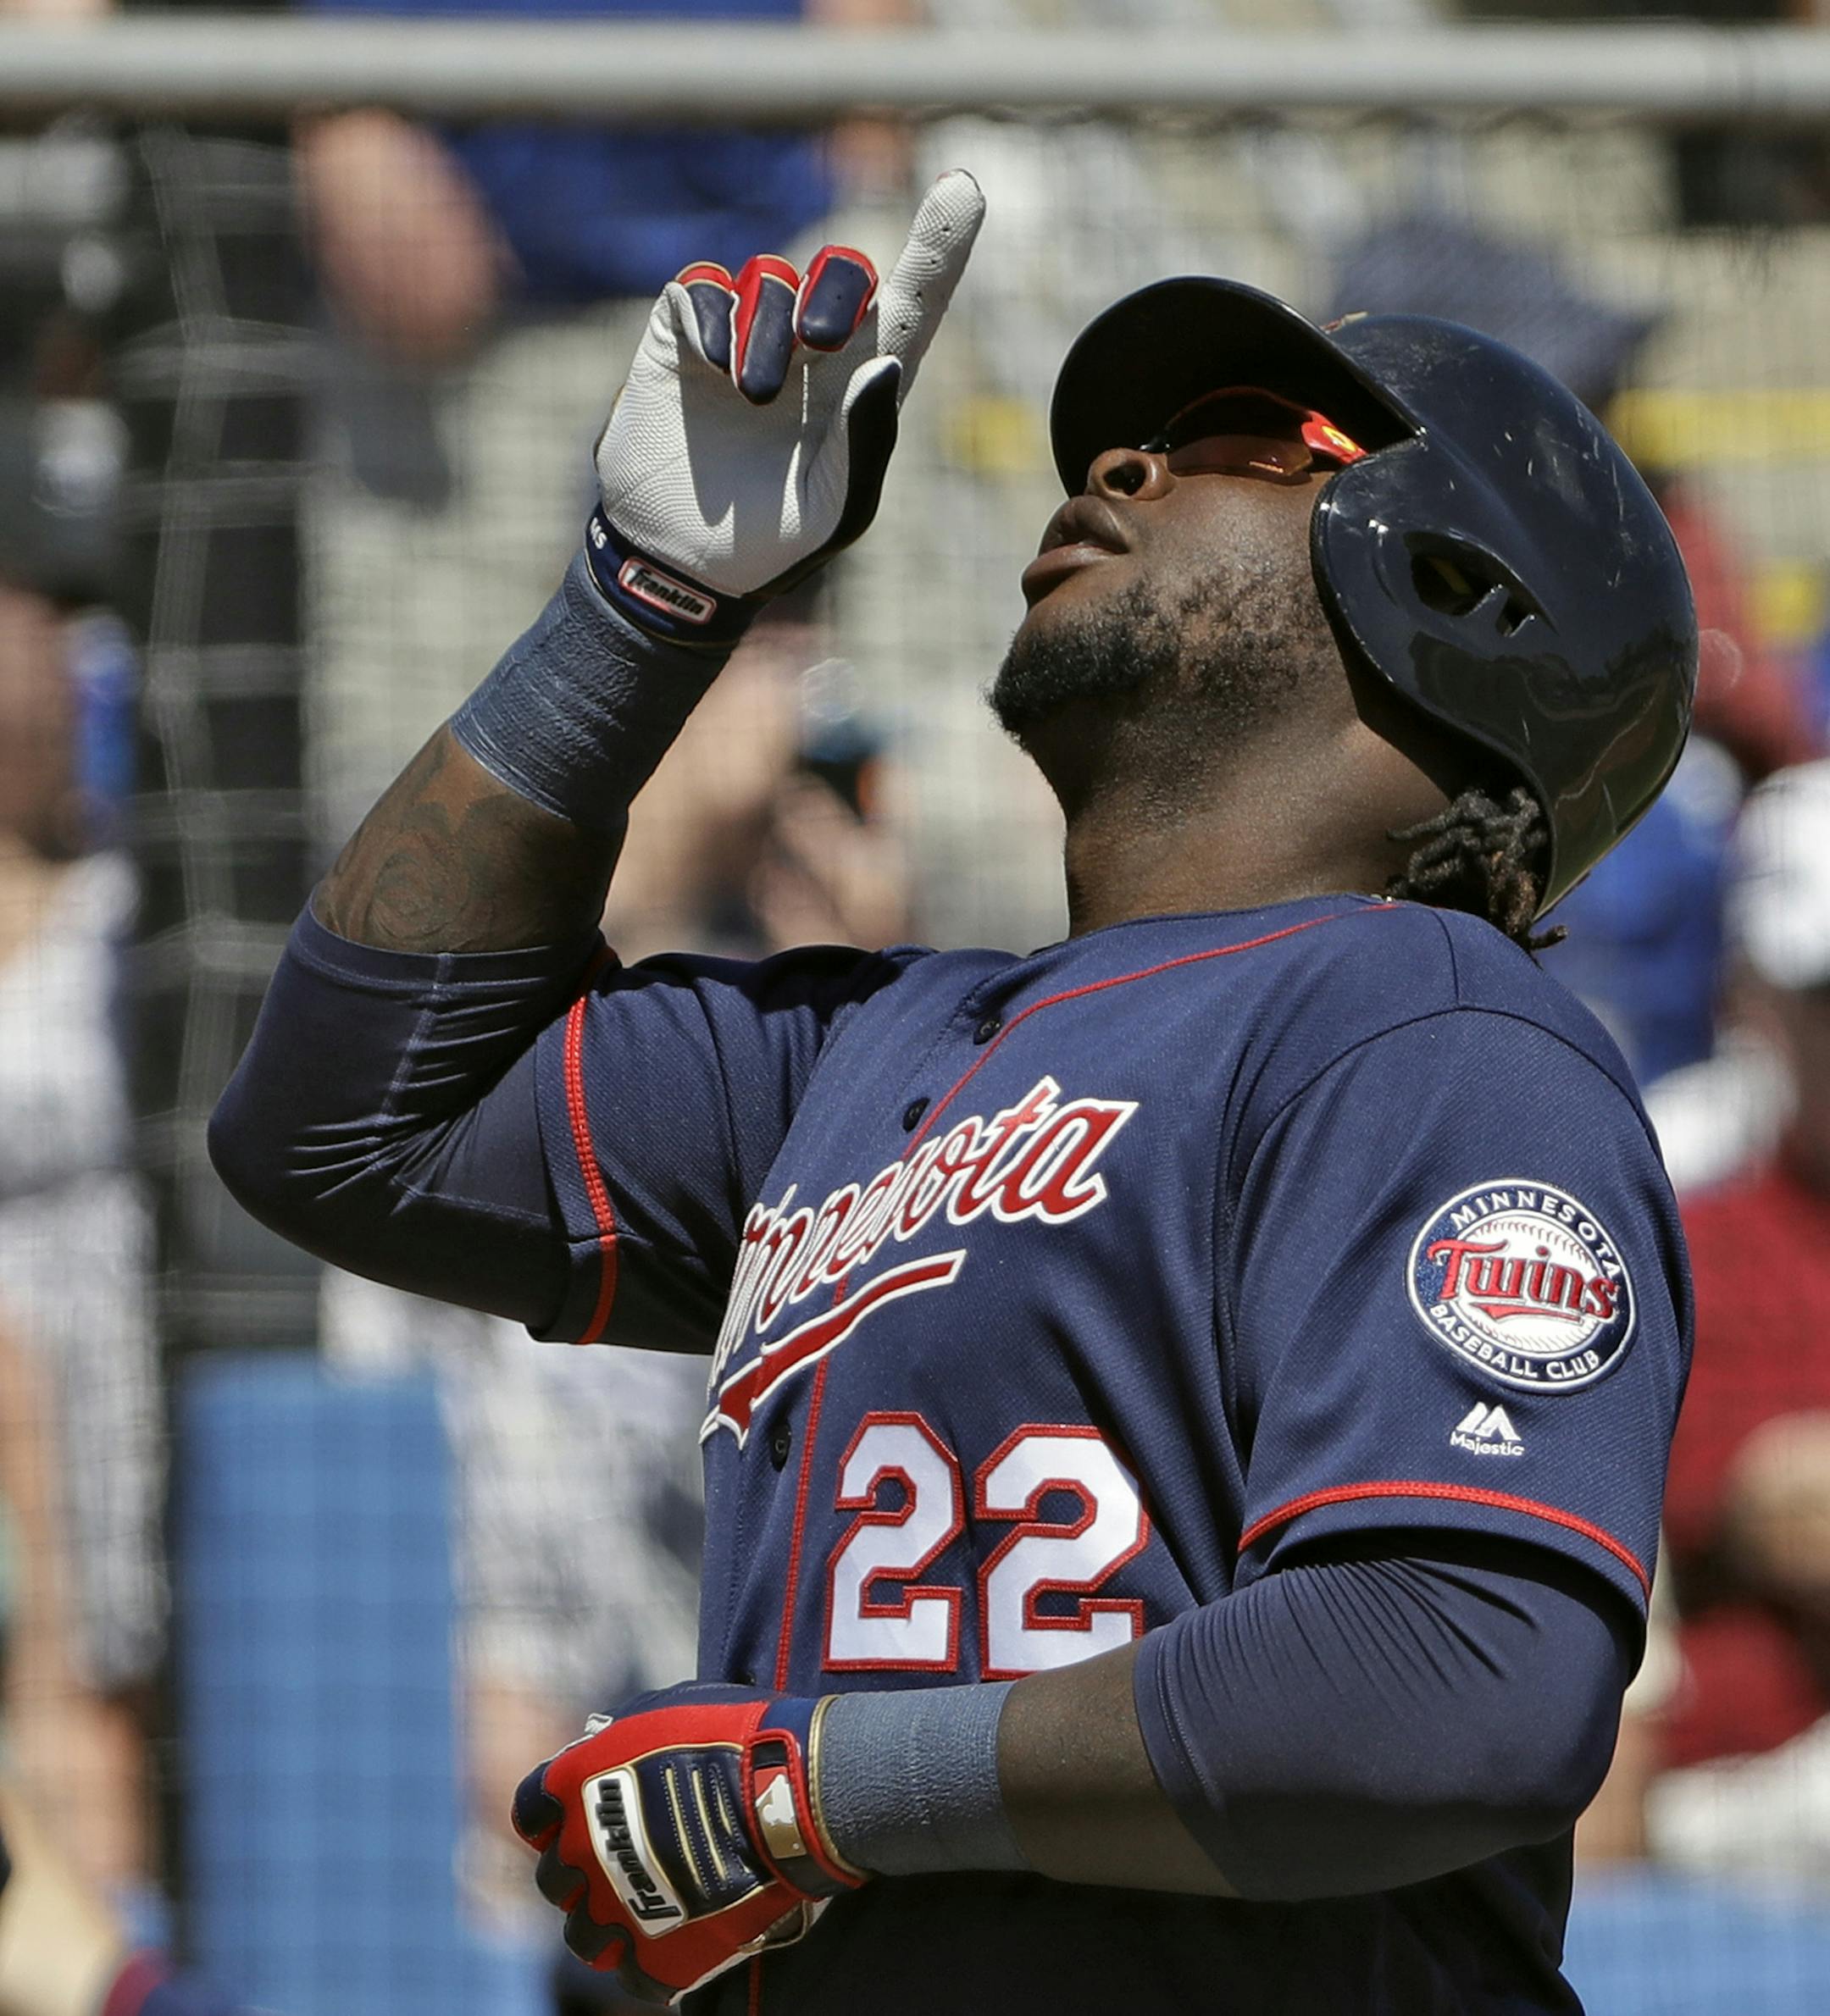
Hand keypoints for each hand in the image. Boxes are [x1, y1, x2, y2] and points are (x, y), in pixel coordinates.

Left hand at [512, 1684, 862, 2004]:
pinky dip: (648, 1964)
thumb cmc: (734, 1733)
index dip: (553, 1818)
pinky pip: (632, 1977)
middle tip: (620, 1866)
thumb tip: (606, 1744)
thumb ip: (621, 1735)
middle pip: (554, 1879)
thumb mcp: (665, 1707)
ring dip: (605, 1924)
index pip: (531, 1812)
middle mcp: (580, 1851)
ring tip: (643, 1913)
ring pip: (584, 1937)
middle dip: (578, 1873)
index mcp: (574, 1785)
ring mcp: (614, 1910)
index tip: (576, 1819)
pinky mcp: (656, 1957)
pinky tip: (674, 1945)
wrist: (785, 1793)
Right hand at [587, 171, 984, 646]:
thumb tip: (884, 360)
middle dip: (837, 291)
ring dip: (767, 331)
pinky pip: (701, 290)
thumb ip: (867, 441)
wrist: (682, 564)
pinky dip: (714, 319)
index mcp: (861, 386)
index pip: (911, 305)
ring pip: (767, 280)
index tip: (964, 191)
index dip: (938, 247)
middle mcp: (808, 351)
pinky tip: (715, 370)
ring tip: (753, 397)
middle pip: (841, 273)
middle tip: (823, 343)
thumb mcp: (839, 509)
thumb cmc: (773, 544)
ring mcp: (743, 339)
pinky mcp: (683, 338)